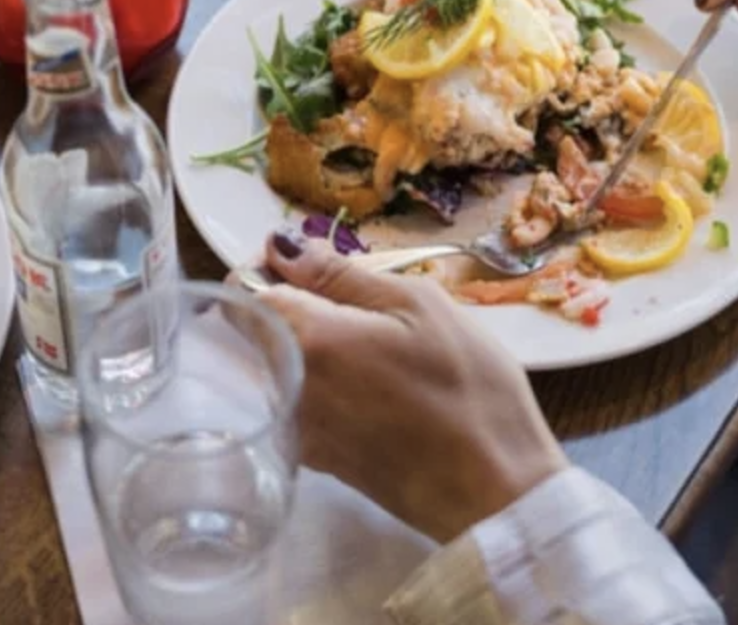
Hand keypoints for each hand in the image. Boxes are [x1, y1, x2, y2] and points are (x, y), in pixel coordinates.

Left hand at [257, 235, 568, 544]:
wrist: (494, 490)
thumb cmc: (467, 388)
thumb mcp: (417, 307)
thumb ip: (339, 274)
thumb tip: (281, 247)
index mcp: (305, 338)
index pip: (243, 290)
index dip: (271, 270)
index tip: (314, 269)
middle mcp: (281, 385)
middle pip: (254, 330)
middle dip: (289, 306)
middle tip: (355, 306)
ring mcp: (294, 427)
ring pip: (273, 367)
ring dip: (306, 346)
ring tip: (370, 347)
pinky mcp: (313, 460)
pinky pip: (295, 402)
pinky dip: (318, 384)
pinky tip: (370, 385)